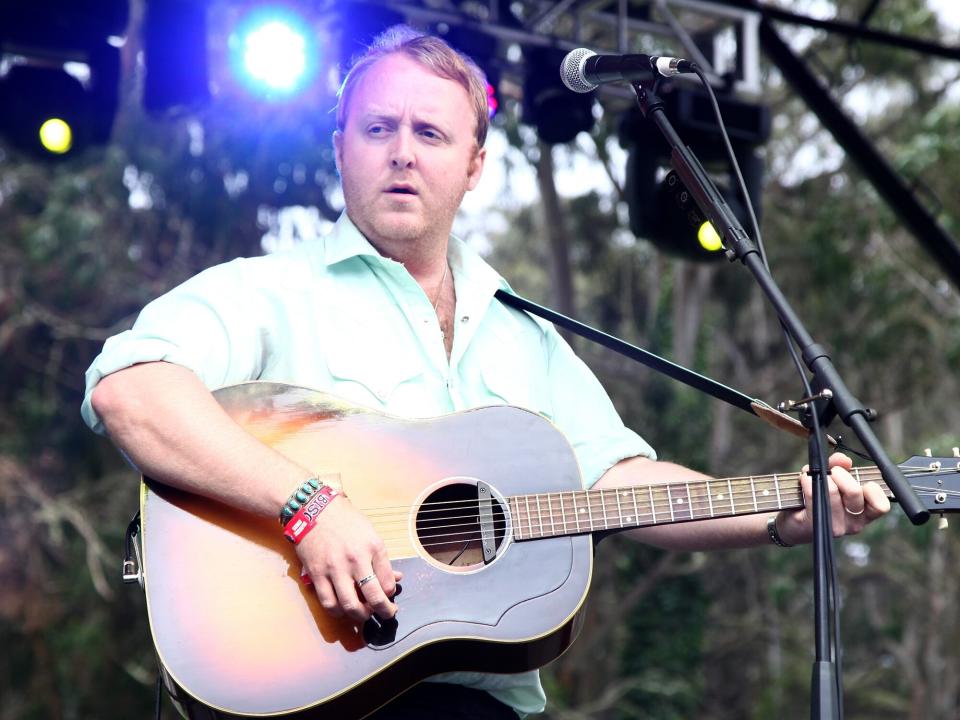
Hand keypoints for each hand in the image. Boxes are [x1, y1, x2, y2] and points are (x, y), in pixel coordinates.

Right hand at [295, 496, 401, 622]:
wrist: (312, 508)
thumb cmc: (345, 520)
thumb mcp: (370, 534)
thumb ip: (381, 559)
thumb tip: (395, 579)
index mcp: (373, 547)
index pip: (388, 582)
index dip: (391, 594)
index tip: (389, 596)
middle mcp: (356, 560)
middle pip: (374, 597)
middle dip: (384, 611)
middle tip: (386, 613)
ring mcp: (335, 568)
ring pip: (350, 606)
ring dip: (360, 616)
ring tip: (363, 613)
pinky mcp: (317, 574)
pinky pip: (328, 603)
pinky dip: (337, 612)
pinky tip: (342, 609)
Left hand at [776, 452, 891, 545]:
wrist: (794, 520)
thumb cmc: (819, 497)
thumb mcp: (833, 478)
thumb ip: (839, 466)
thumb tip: (844, 460)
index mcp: (865, 513)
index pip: (881, 506)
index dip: (872, 488)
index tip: (858, 478)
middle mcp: (854, 523)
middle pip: (855, 493)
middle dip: (842, 475)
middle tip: (833, 472)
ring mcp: (836, 526)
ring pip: (833, 494)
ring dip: (823, 478)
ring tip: (815, 475)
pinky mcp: (816, 524)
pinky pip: (815, 497)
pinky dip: (809, 483)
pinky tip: (805, 479)